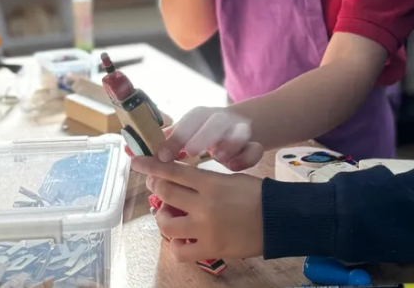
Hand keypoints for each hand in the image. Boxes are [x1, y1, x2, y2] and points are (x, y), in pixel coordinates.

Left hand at [133, 156, 263, 259]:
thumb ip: (206, 180)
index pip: (174, 171)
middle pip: (165, 193)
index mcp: (210, 182)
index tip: (136, 163)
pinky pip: (180, 250)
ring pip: (166, 224)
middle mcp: (203, 204)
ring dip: (162, 217)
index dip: (152, 167)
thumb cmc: (257, 194)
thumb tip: (182, 182)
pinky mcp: (209, 248)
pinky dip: (176, 244)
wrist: (277, 218)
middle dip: (155, 187)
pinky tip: (180, 239)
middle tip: (155, 185)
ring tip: (167, 215)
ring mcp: (204, 228)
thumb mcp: (231, 178)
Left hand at [157, 107, 263, 170]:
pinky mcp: (253, 144)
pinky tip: (235, 168)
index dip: (175, 137)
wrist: (237, 127)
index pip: (188, 121)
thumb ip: (164, 143)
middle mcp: (221, 119)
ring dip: (229, 144)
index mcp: (200, 115)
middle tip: (191, 151)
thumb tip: (132, 153)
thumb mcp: (184, 133)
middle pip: (215, 122)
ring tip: (219, 158)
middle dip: (202, 136)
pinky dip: (247, 157)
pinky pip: (254, 149)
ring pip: (239, 132)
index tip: (161, 156)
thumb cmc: (201, 133)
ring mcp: (240, 130)